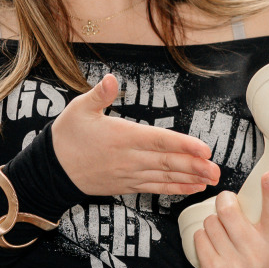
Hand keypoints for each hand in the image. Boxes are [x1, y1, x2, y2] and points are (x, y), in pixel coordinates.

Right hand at [54, 74, 219, 196]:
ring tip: (211, 180)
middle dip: (194, 166)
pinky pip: (155, 188)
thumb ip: (99, 94)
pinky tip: (192, 188)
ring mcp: (129, 174)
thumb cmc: (66, 137)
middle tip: (217, 169)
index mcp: (121, 137)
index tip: (204, 149)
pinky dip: (174, 188)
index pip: (158, 140)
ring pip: (164, 177)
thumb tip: (113, 79)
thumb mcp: (79, 109)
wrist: (51, 171)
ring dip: (189, 179)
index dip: (183, 145)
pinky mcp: (127, 185)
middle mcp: (128, 158)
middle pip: (167, 162)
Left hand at [195, 172, 268, 267]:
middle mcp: (256, 254)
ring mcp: (233, 264)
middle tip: (229, 204)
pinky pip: (199, 237)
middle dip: (225, 202)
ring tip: (225, 231)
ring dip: (214, 221)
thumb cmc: (267, 261)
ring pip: (211, 222)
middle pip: (229, 211)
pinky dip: (205, 236)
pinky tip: (216, 245)